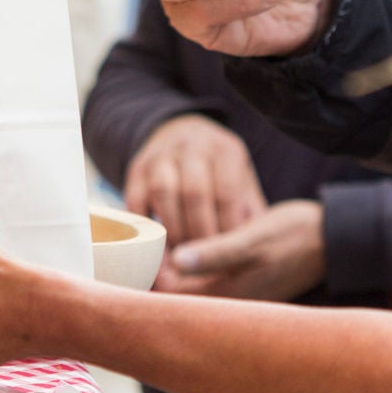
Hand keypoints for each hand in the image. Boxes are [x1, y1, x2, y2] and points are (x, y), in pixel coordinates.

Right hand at [124, 114, 267, 244]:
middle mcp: (191, 146)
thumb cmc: (220, 170)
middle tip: (206, 260)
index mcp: (224, 150)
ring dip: (173, 229)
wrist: (182, 132)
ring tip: (183, 255)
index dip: (226, 228)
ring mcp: (161, 155)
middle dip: (199, 232)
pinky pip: (137, 199)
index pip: (227, 193)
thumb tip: (254, 250)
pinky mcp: (137, 168)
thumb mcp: (242, 178)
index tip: (229, 254)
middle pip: (194, 192)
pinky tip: (160, 246)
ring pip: (163, 192)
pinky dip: (147, 226)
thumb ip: (250, 210)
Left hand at [155, 199, 326, 301]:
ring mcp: (236, 297)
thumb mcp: (252, 240)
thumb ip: (215, 253)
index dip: (152, 271)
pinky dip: (194, 265)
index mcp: (227, 297)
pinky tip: (190, 243)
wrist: (334, 240)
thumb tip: (176, 261)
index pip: (169, 296)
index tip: (145, 244)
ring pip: (191, 288)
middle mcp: (229, 304)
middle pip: (176, 296)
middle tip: (149, 241)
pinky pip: (206, 281)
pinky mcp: (243, 286)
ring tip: (165, 237)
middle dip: (160, 272)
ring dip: (176, 268)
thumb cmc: (295, 236)